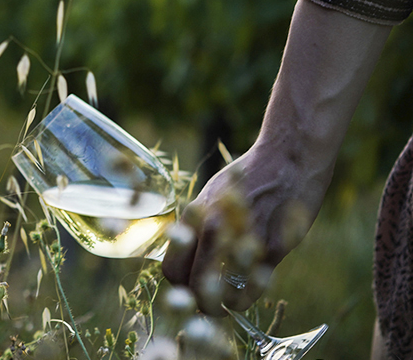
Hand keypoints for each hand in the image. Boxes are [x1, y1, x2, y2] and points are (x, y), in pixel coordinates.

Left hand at [161, 147, 325, 315]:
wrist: (288, 157)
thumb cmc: (247, 179)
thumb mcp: (211, 197)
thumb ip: (198, 228)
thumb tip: (187, 261)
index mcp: (193, 218)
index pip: (173, 271)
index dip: (181, 287)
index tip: (190, 291)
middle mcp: (213, 230)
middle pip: (194, 287)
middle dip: (201, 303)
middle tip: (212, 305)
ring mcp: (242, 239)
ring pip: (224, 293)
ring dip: (226, 302)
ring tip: (231, 299)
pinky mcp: (274, 247)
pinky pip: (256, 285)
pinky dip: (252, 291)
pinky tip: (254, 282)